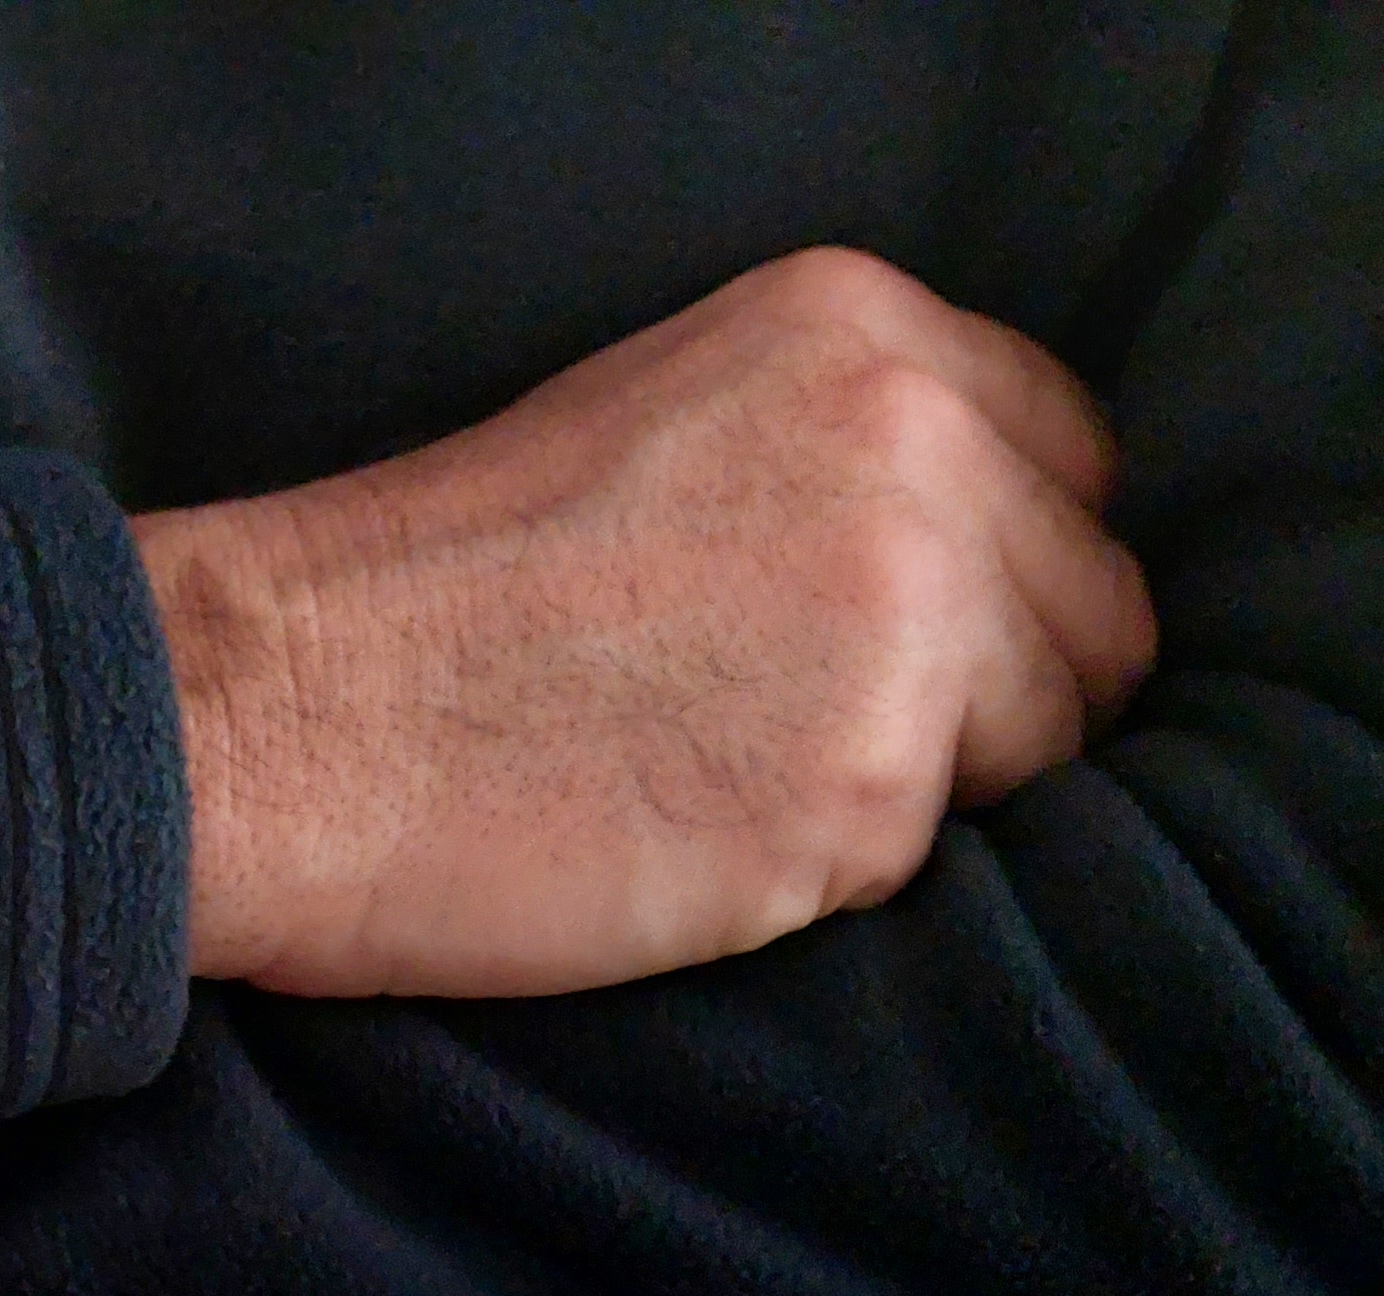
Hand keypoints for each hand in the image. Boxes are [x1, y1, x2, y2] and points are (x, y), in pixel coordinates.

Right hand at [134, 247, 1155, 997]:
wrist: (285, 716)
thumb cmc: (434, 591)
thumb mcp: (666, 417)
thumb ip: (846, 451)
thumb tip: (995, 559)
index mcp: (864, 333)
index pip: (1076, 460)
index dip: (1008, 569)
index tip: (919, 638)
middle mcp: (917, 449)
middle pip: (1097, 612)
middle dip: (999, 693)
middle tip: (829, 744)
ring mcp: (906, 621)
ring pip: (1048, 746)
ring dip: (933, 792)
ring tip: (750, 788)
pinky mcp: (866, 790)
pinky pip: (937, 859)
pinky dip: (840, 875)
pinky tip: (702, 843)